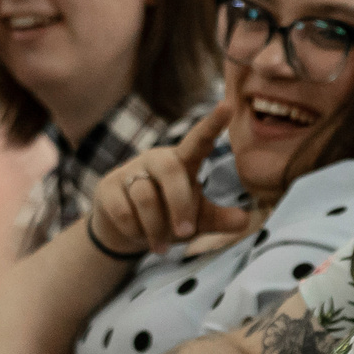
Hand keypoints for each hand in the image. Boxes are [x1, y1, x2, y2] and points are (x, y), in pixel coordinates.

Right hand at [88, 103, 243, 257]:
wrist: (126, 232)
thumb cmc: (169, 218)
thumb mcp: (197, 220)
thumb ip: (219, 218)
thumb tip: (245, 220)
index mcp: (183, 162)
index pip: (199, 140)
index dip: (213, 124)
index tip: (229, 105)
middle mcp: (157, 160)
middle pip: (170, 170)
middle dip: (180, 204)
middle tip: (185, 233)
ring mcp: (130, 172)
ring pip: (145, 198)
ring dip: (156, 228)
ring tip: (162, 247)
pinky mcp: (108, 187)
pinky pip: (123, 210)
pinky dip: (135, 231)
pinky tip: (139, 237)